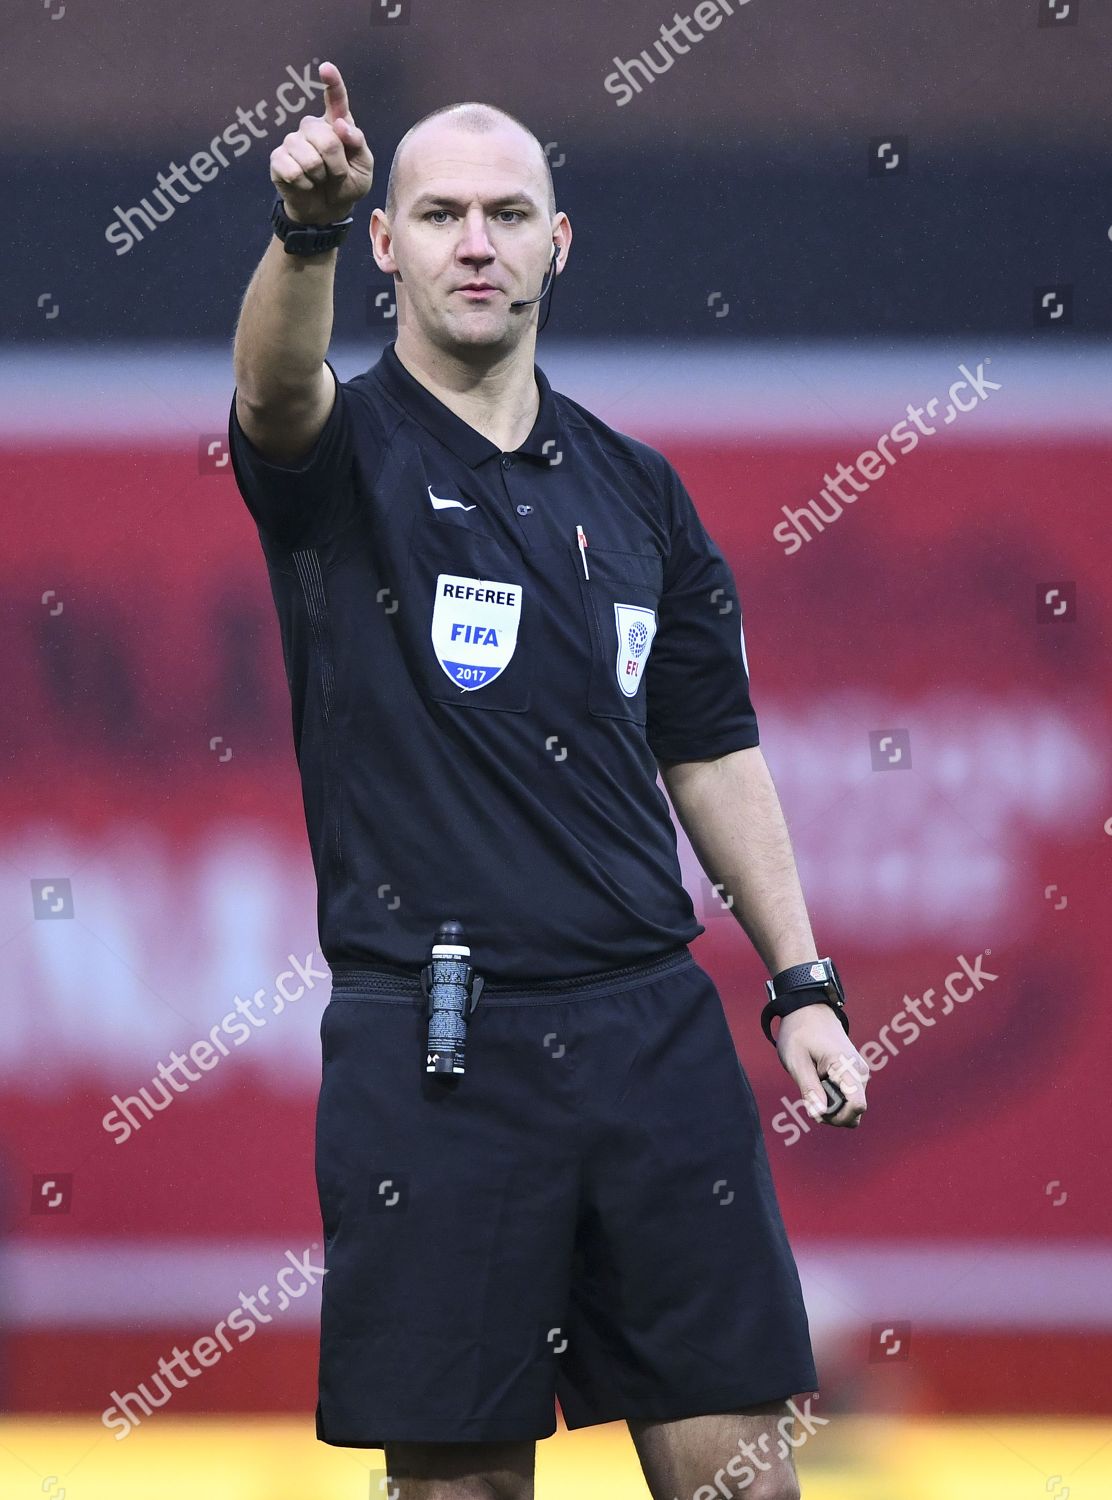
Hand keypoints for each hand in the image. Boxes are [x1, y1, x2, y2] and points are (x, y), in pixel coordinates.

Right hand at [270, 61, 373, 224]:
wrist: (327, 211)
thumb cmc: (347, 185)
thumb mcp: (363, 168)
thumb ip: (358, 144)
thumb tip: (341, 125)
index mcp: (336, 124)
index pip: (336, 100)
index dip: (332, 83)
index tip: (326, 68)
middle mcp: (312, 127)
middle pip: (326, 138)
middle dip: (336, 165)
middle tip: (336, 175)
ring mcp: (293, 141)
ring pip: (310, 158)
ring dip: (320, 177)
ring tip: (320, 179)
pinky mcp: (278, 159)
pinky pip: (293, 171)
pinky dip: (304, 185)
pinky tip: (305, 184)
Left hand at [776, 1004, 868, 1127]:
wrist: (809, 1010)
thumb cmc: (800, 1033)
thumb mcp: (797, 1061)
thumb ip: (809, 1089)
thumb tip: (819, 1116)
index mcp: (846, 1066)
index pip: (857, 1106)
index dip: (837, 1117)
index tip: (817, 1107)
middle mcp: (860, 1071)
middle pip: (855, 1113)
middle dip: (832, 1115)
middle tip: (810, 1098)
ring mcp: (860, 1073)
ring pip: (853, 1108)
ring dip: (834, 1108)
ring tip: (814, 1088)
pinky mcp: (857, 1074)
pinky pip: (851, 1098)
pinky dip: (836, 1100)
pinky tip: (820, 1085)